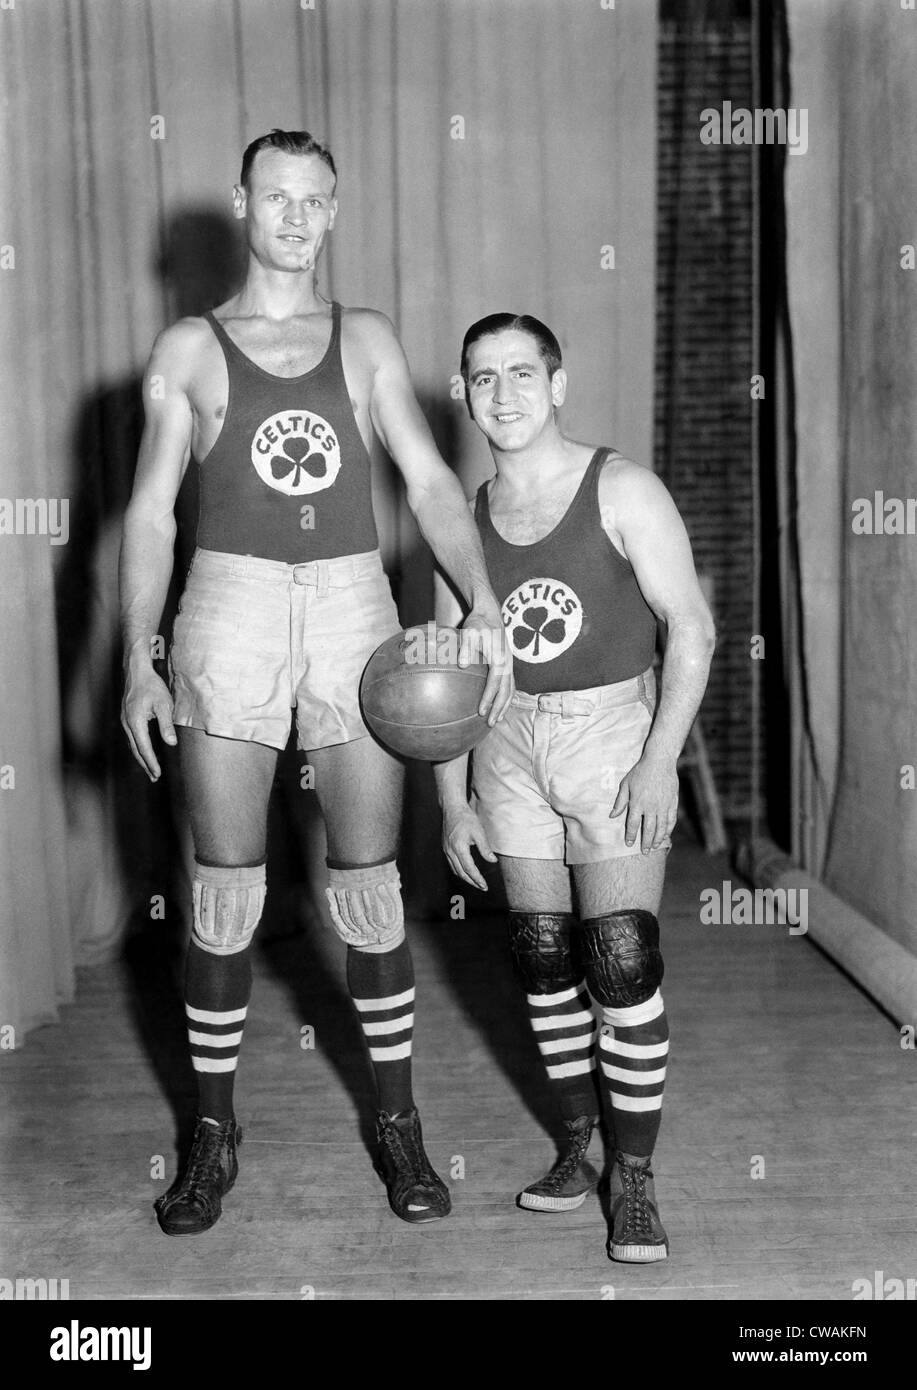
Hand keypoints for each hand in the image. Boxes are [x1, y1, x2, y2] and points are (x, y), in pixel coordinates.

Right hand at [121, 664, 176, 780]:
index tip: (157, 774)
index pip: (144, 748)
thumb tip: (171, 743)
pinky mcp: (126, 717)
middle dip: (145, 764)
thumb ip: (166, 725)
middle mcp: (127, 724)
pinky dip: (138, 747)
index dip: (151, 763)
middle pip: (136, 750)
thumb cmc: (152, 686)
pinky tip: (144, 750)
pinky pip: (132, 737)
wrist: (136, 671)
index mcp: (135, 723)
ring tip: (150, 769)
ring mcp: (125, 721)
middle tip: (154, 777)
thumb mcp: (164, 704)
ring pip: (133, 744)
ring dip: (141, 757)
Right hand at [442, 803, 496, 889]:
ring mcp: (446, 850)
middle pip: (461, 872)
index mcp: (459, 848)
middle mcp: (450, 851)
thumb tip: (493, 861)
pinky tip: (465, 872)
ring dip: (465, 878)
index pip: (469, 869)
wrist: (452, 808)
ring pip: (455, 870)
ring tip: (475, 883)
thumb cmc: (466, 818)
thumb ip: (485, 848)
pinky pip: (451, 864)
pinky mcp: (445, 848)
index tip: (484, 886)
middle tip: (482, 887)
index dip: (477, 879)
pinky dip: (459, 871)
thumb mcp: (479, 832)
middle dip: (472, 882)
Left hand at [457, 608, 513, 724]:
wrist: (489, 613)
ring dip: (504, 705)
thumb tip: (462, 664)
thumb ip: (466, 647)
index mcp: (499, 659)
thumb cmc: (477, 623)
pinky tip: (499, 704)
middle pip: (506, 691)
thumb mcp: (469, 632)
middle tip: (489, 723)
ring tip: (496, 719)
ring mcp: (509, 664)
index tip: (480, 712)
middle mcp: (507, 664)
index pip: (495, 684)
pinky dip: (506, 697)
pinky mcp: (507, 663)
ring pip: (510, 689)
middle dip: (499, 708)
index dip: (488, 699)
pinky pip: (510, 684)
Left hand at [609, 751, 678, 853]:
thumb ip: (620, 802)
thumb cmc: (640, 772)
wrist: (660, 761)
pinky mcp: (672, 803)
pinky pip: (671, 820)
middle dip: (645, 842)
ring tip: (654, 847)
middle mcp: (650, 807)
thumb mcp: (626, 785)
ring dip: (657, 839)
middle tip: (643, 852)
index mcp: (637, 803)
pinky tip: (665, 835)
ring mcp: (663, 806)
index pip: (632, 824)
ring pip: (661, 828)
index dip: (630, 836)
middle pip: (648, 830)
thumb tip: (612, 816)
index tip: (628, 844)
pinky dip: (668, 830)